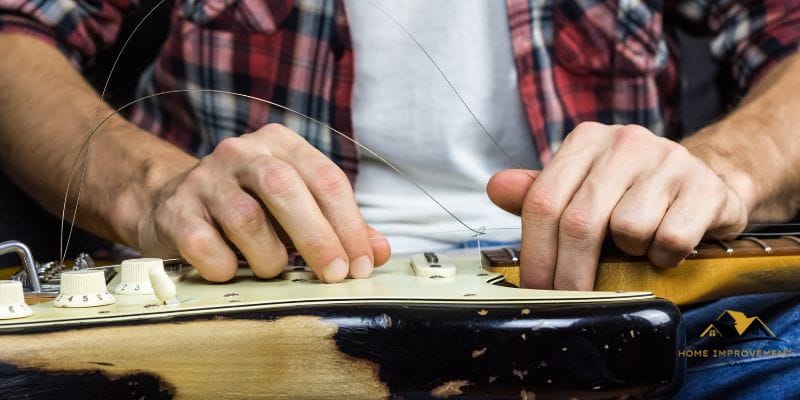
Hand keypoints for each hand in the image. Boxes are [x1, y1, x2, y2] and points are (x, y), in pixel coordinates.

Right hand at [130, 124, 390, 282]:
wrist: (171, 202)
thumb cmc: (249, 206)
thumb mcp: (297, 208)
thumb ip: (338, 226)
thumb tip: (378, 252)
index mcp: (281, 144)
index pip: (326, 178)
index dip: (350, 225)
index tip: (361, 264)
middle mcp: (242, 153)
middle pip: (286, 188)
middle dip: (317, 237)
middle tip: (334, 275)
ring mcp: (205, 179)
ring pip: (247, 218)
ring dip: (269, 256)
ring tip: (273, 269)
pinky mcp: (176, 211)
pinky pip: (205, 245)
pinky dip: (226, 266)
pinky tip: (231, 269)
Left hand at [486, 122, 747, 289]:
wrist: (707, 180)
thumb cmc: (631, 193)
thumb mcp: (582, 189)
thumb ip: (538, 193)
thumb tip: (495, 188)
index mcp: (586, 140)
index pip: (544, 201)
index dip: (535, 253)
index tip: (536, 288)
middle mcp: (625, 142)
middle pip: (580, 221)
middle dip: (570, 273)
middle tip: (571, 300)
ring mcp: (669, 160)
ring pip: (628, 230)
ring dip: (629, 255)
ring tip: (636, 248)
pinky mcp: (705, 187)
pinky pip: (671, 239)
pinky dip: (663, 257)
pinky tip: (665, 249)